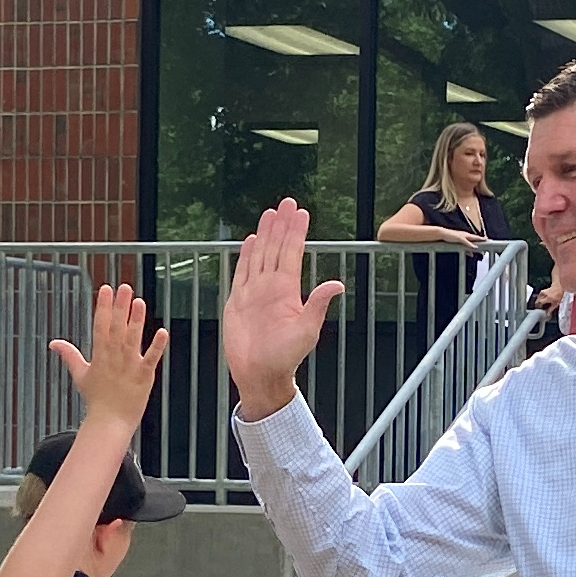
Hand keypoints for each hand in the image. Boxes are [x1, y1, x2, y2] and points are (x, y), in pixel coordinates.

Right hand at [53, 283, 166, 427]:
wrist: (109, 422)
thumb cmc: (96, 399)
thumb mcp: (80, 374)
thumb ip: (69, 355)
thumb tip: (53, 343)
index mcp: (99, 355)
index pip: (100, 326)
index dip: (104, 307)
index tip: (106, 289)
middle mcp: (114, 358)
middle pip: (117, 328)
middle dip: (120, 307)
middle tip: (124, 288)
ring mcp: (129, 366)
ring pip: (133, 339)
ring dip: (136, 321)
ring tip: (139, 302)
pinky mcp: (144, 376)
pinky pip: (151, 359)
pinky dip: (157, 346)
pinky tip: (163, 331)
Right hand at [223, 202, 344, 418]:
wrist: (260, 374)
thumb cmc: (285, 358)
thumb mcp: (307, 331)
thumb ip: (318, 305)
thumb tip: (337, 284)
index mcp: (288, 291)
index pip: (293, 253)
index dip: (296, 232)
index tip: (301, 213)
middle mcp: (271, 287)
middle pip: (276, 248)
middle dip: (281, 225)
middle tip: (287, 202)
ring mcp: (254, 292)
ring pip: (260, 255)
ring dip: (264, 234)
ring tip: (269, 214)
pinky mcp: (238, 300)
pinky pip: (241, 272)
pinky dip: (245, 256)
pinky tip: (249, 240)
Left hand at [452, 226, 487, 253]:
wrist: (443, 234)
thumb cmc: (450, 235)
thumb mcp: (460, 239)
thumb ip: (468, 243)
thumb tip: (475, 247)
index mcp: (467, 235)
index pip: (477, 237)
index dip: (482, 239)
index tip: (488, 240)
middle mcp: (465, 237)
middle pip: (475, 240)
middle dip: (481, 243)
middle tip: (486, 245)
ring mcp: (462, 239)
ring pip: (471, 244)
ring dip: (475, 247)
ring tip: (480, 251)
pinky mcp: (459, 242)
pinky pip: (466, 247)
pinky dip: (469, 250)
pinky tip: (470, 254)